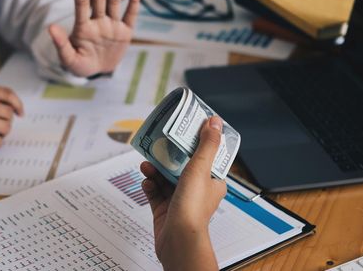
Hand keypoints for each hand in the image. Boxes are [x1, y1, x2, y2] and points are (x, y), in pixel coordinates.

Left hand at [49, 0, 140, 76]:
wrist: (97, 73)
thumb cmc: (79, 66)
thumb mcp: (68, 59)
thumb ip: (61, 44)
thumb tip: (51, 28)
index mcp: (83, 27)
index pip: (82, 3)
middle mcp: (98, 22)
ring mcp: (112, 26)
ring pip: (113, 1)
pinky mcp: (125, 32)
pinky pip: (130, 15)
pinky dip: (134, 1)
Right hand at [140, 116, 225, 270]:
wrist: (177, 240)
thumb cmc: (193, 208)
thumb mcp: (201, 168)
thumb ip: (207, 144)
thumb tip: (215, 122)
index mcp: (212, 181)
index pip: (207, 156)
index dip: (196, 142)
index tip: (184, 130)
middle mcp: (198, 191)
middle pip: (182, 166)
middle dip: (168, 156)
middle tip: (158, 145)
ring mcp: (180, 200)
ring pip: (165, 178)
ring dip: (155, 170)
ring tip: (147, 165)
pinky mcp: (165, 209)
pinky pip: (155, 192)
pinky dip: (150, 186)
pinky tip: (146, 183)